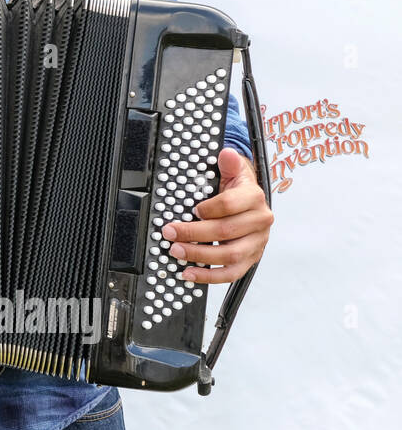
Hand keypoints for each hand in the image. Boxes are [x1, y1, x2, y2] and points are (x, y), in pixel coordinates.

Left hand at [162, 148, 273, 283]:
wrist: (250, 204)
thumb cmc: (237, 190)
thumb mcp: (233, 172)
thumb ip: (229, 164)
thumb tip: (227, 153)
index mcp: (254, 198)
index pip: (231, 205)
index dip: (210, 208)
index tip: (192, 209)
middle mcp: (259, 222)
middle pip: (226, 232)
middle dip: (194, 233)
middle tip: (170, 233)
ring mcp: (256, 244)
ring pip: (229, 255)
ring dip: (199, 256)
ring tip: (176, 251)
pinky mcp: (250, 259)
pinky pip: (231, 274)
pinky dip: (209, 277)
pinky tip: (189, 273)